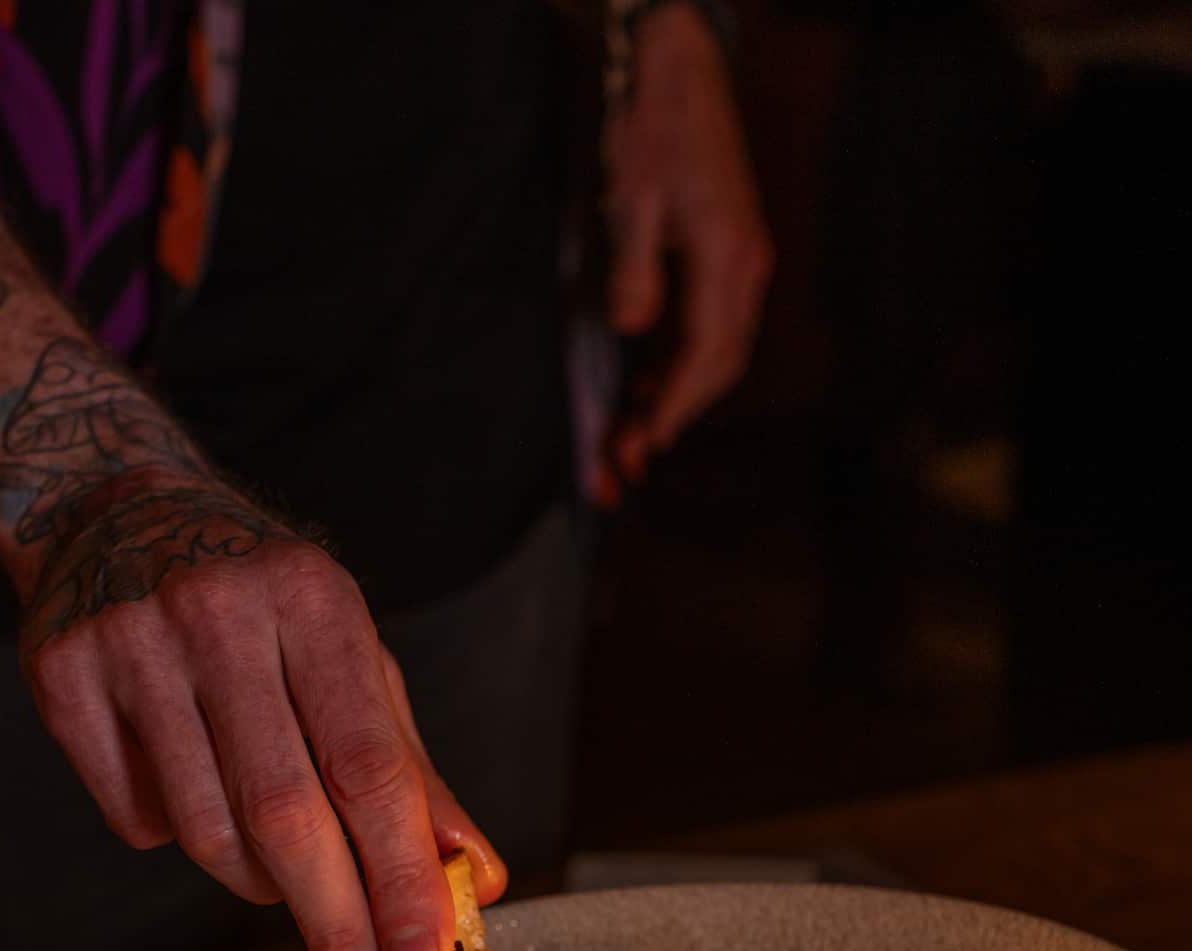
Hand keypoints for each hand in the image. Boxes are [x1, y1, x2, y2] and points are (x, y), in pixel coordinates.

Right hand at [19, 468, 505, 950]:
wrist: (116, 508)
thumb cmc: (263, 603)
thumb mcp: (353, 659)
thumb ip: (412, 773)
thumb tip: (478, 878)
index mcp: (313, 601)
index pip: (369, 767)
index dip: (401, 875)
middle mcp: (219, 615)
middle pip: (285, 813)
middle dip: (335, 920)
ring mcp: (131, 643)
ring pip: (207, 831)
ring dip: (259, 882)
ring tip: (282, 870)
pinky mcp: (62, 675)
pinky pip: (136, 819)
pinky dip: (179, 836)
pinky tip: (193, 790)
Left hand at [602, 2, 773, 487]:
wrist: (683, 70)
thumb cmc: (657, 127)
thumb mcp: (634, 197)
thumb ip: (636, 269)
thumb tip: (634, 327)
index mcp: (728, 257)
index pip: (708, 353)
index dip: (677, 404)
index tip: (647, 441)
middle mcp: (746, 267)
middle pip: (720, 363)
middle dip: (677, 412)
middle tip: (630, 454)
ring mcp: (743, 263)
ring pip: (719, 350)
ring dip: (679, 392)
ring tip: (633, 428)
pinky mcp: (730, 256)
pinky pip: (712, 326)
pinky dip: (683, 362)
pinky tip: (650, 381)